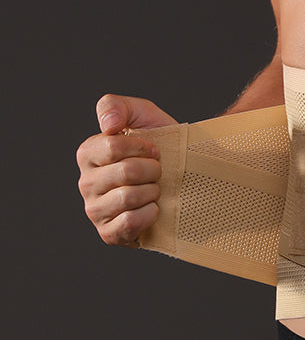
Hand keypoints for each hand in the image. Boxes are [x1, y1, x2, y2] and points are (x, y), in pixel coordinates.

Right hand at [77, 94, 177, 246]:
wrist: (182, 175)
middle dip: (153, 169)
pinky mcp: (108, 234)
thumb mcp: (142, 113)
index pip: (112, 147)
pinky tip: (153, 208)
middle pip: (126, 172)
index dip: (142, 147)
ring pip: (129, 198)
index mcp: (88, 153)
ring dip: (153, 191)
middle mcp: (85, 183)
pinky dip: (150, 214)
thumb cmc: (160, 142)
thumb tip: (107, 125)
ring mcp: (95, 211)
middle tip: (158, 171)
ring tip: (155, 189)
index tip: (154, 149)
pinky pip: (130, 223)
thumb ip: (116, 105)